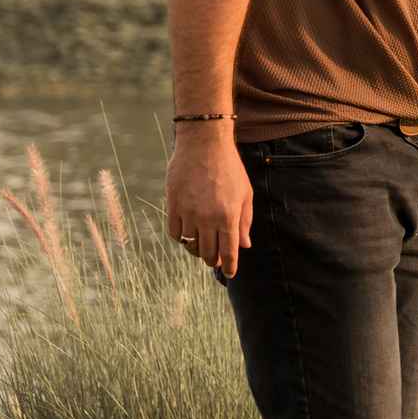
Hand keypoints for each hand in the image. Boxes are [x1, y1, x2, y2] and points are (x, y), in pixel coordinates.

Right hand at [166, 125, 251, 276]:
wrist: (203, 144)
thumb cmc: (229, 168)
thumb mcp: (245, 193)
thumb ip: (244, 221)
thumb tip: (244, 245)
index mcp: (228, 215)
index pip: (229, 251)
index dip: (229, 266)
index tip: (229, 274)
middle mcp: (207, 217)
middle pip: (208, 253)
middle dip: (213, 260)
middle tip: (216, 260)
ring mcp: (188, 212)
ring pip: (190, 245)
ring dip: (197, 250)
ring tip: (203, 246)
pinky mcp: (173, 205)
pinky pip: (175, 233)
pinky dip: (182, 238)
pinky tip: (189, 234)